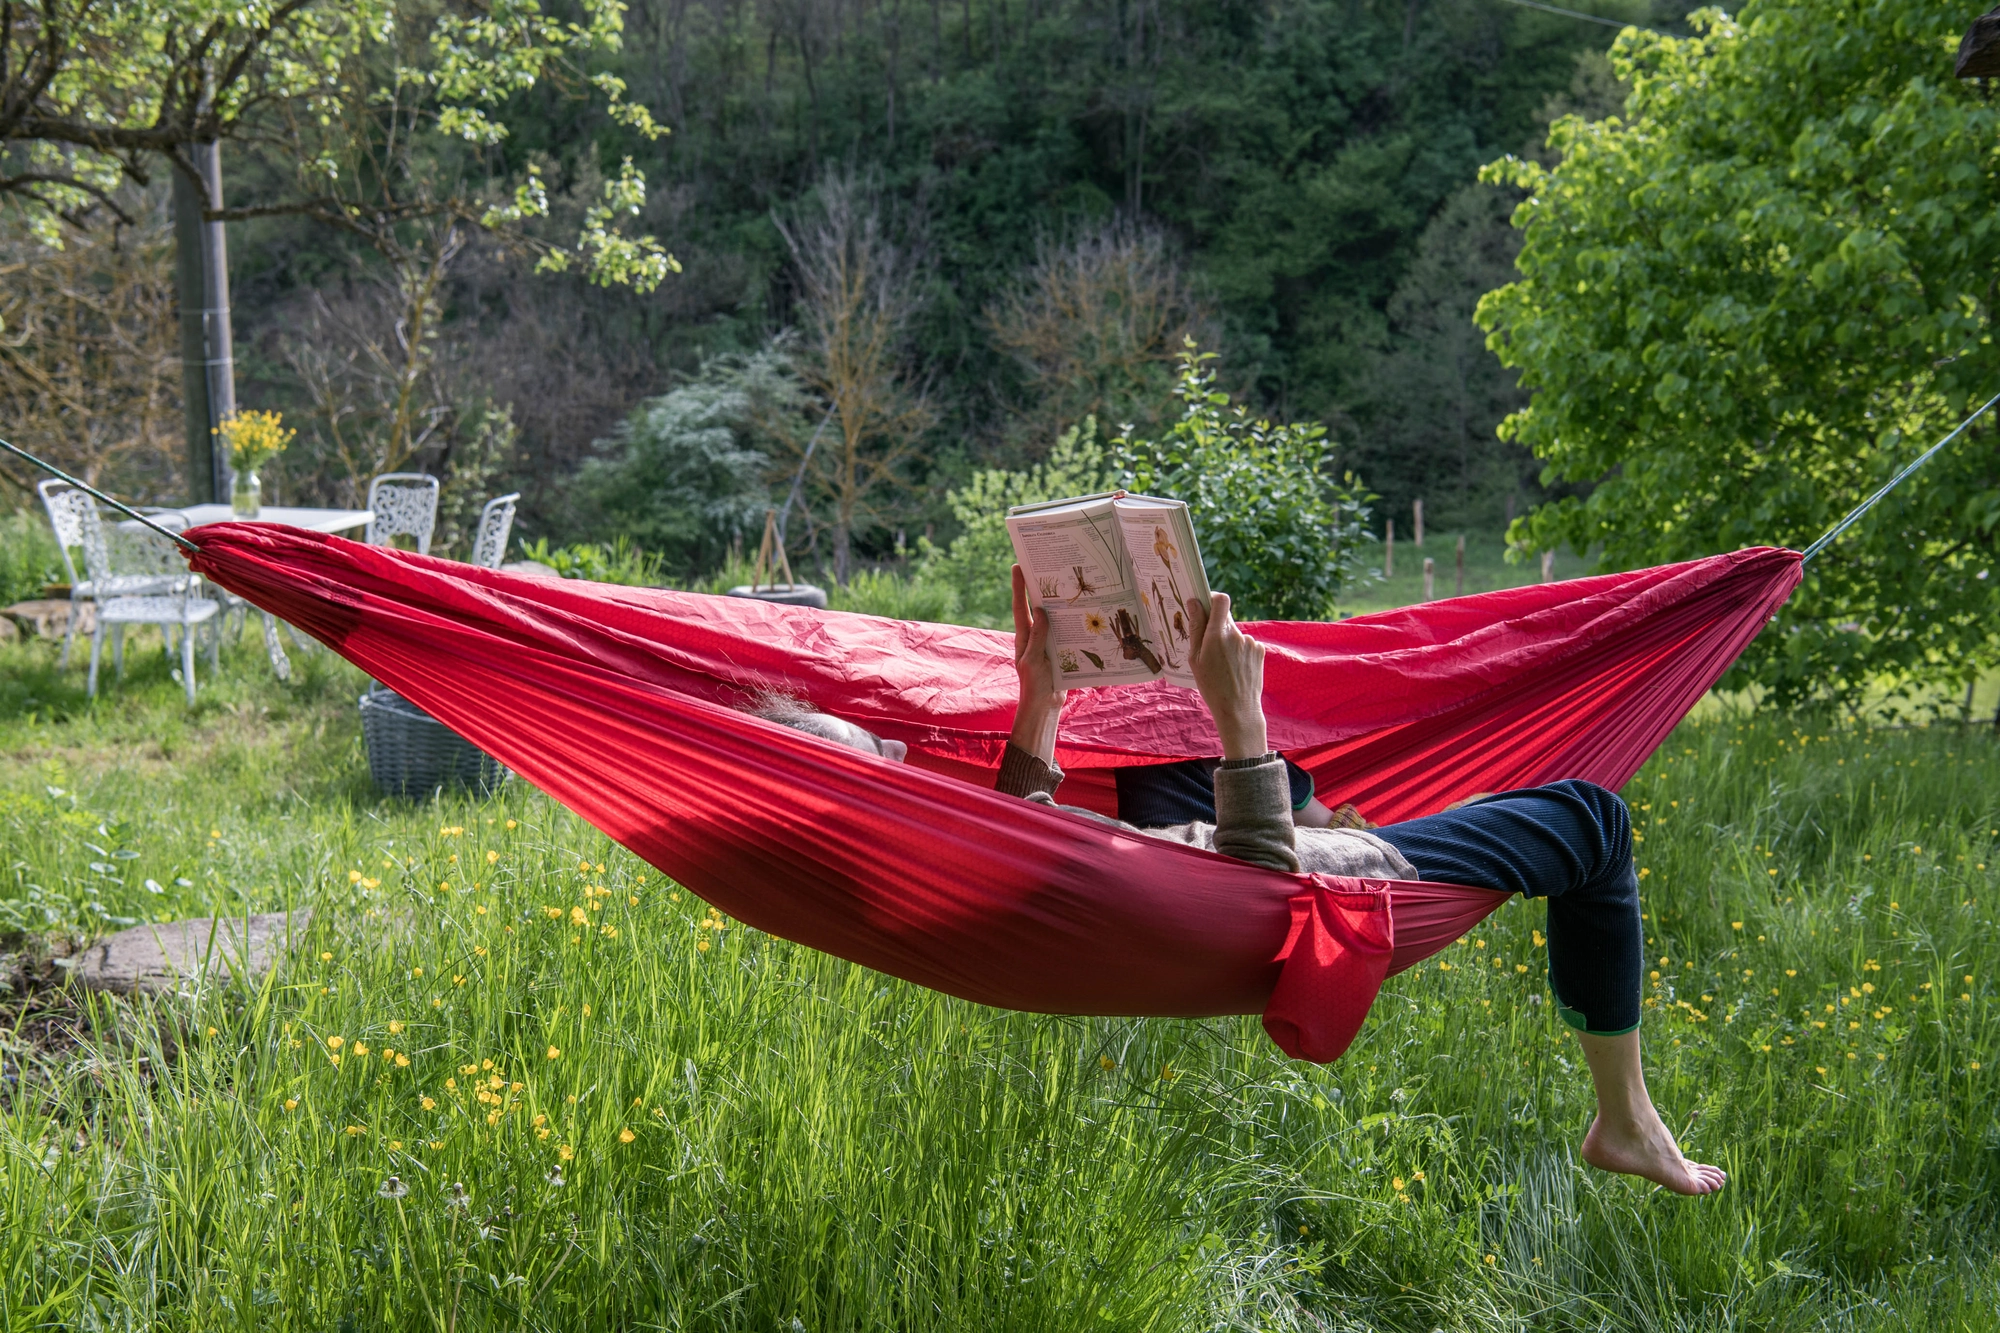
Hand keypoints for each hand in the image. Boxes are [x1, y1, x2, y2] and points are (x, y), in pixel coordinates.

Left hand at [1010, 564, 1066, 760]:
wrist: (1045, 706)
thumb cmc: (1034, 685)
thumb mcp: (1033, 660)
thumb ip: (1037, 636)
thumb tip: (1041, 610)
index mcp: (1024, 635)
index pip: (1020, 605)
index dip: (1019, 586)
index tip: (1018, 565)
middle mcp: (1036, 635)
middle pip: (1039, 606)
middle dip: (1043, 587)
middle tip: (1050, 566)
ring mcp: (1049, 642)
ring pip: (1056, 617)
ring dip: (1063, 604)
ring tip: (1071, 584)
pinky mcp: (1062, 650)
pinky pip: (1068, 632)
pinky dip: (1075, 623)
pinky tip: (1086, 613)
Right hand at [1185, 591, 1267, 760]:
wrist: (1238, 708)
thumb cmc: (1211, 685)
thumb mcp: (1195, 658)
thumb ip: (1196, 628)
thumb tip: (1194, 602)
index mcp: (1217, 635)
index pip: (1220, 600)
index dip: (1213, 599)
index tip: (1205, 605)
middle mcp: (1236, 635)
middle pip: (1225, 619)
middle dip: (1216, 628)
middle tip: (1208, 648)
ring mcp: (1250, 642)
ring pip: (1235, 634)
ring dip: (1228, 642)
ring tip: (1223, 665)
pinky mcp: (1260, 650)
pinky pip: (1246, 644)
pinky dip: (1239, 652)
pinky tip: (1235, 668)